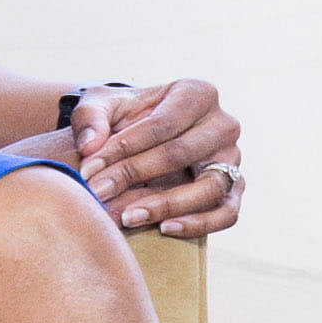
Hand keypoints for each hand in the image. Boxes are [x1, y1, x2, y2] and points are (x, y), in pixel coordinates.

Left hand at [68, 73, 246, 238]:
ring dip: (166, 205)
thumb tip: (90, 147)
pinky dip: (199, 224)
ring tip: (128, 217)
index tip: (88, 170)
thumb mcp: (101, 106)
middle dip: (133, 176)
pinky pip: (226, 213)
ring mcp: (232, 159)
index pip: (160, 124)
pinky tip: (164, 228)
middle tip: (98, 195)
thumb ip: (90, 118)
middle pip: (180, 153)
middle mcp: (223, 124)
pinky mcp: (233, 190)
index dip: (122, 148)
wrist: (141, 139)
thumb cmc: (124, 118)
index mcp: (196, 93)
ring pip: (208, 186)